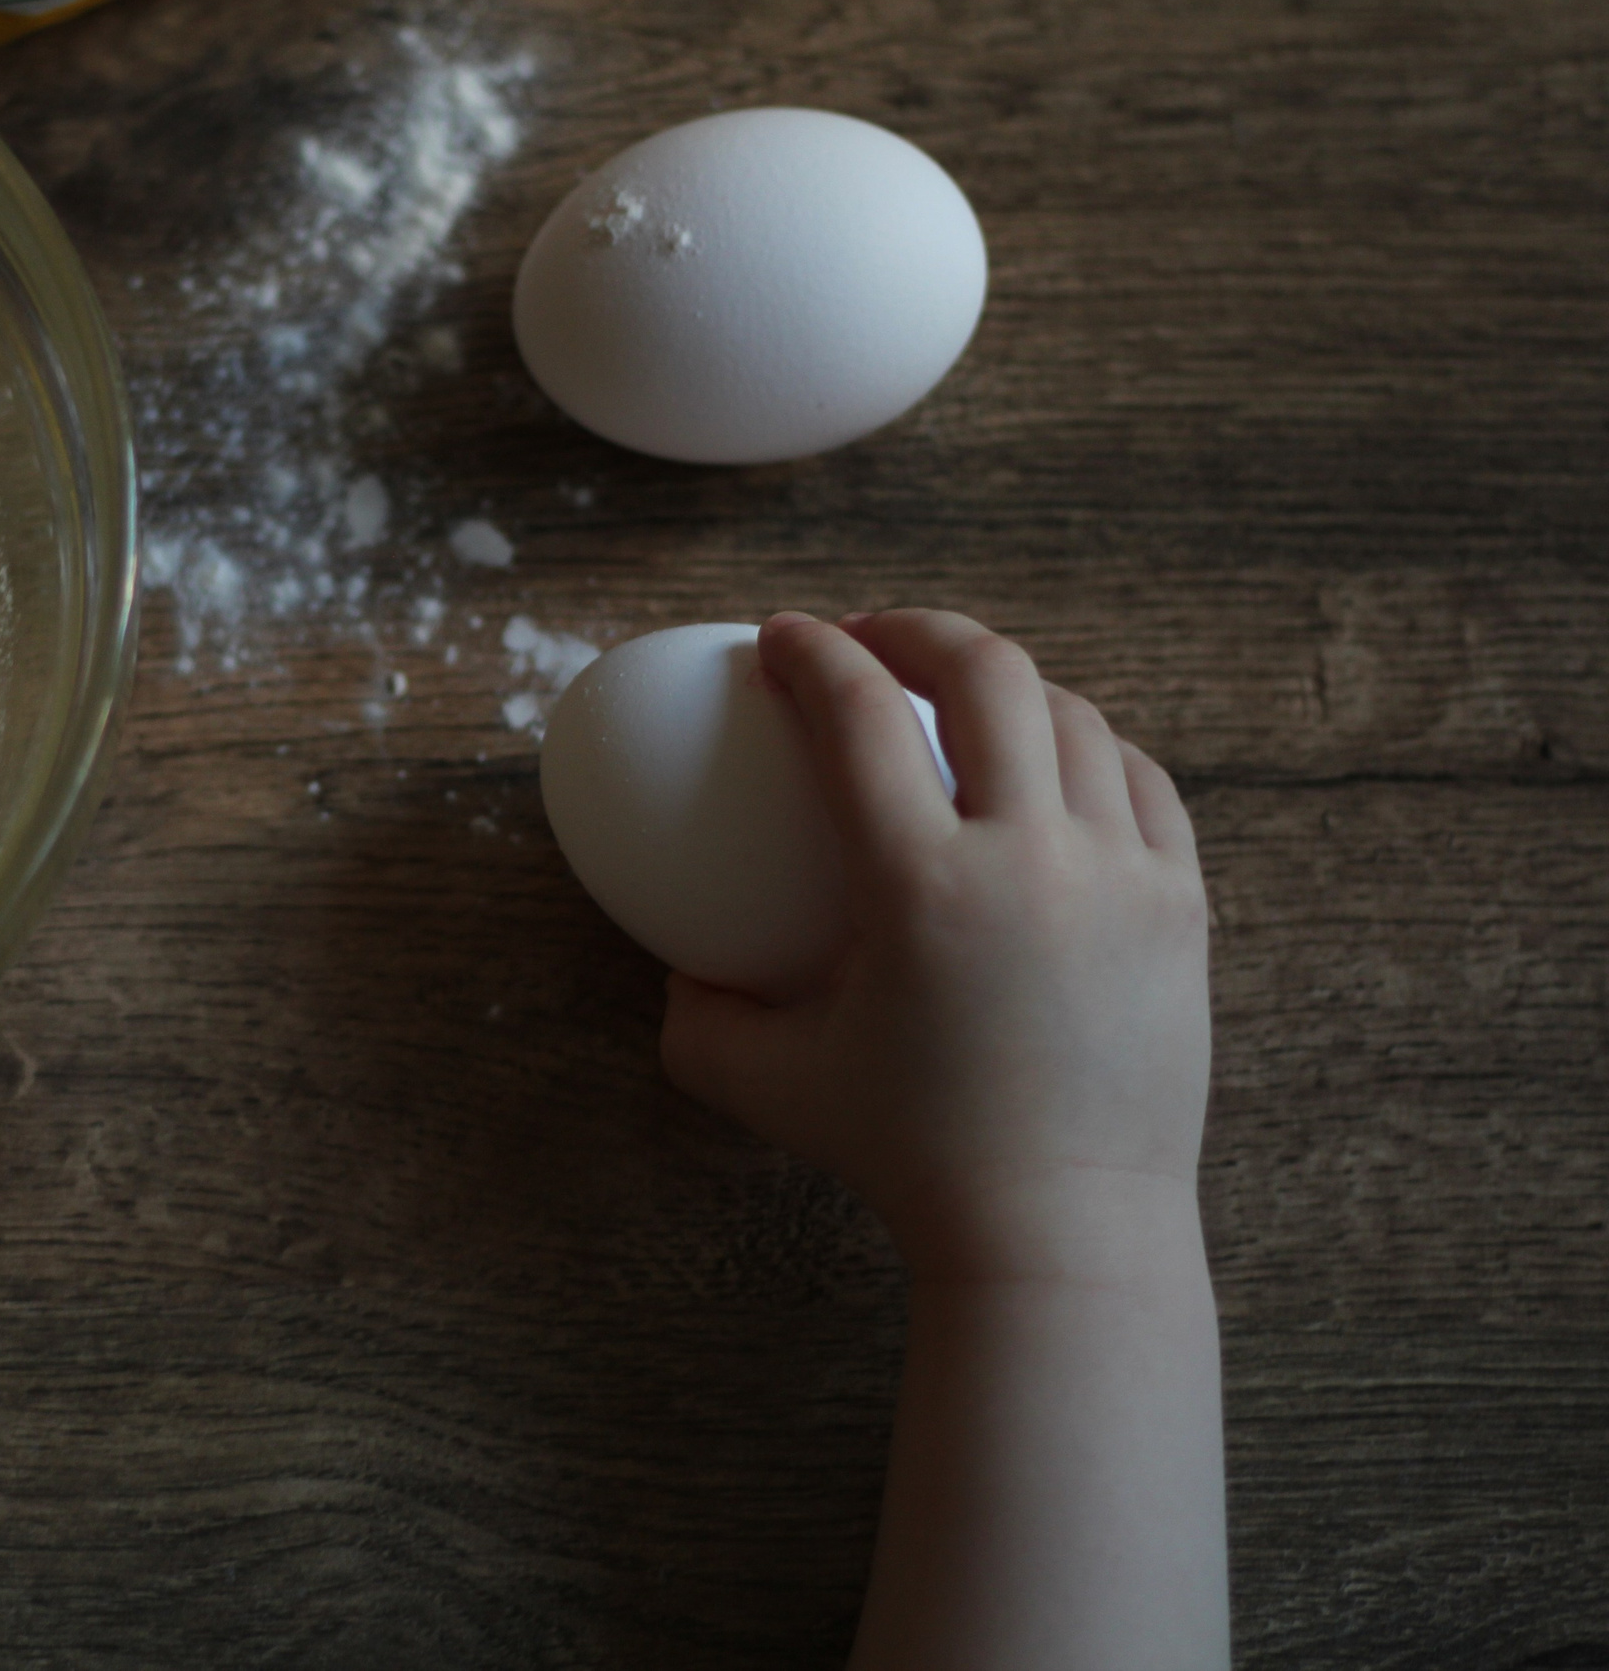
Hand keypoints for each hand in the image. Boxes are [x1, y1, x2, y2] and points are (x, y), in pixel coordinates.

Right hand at [659, 608, 1212, 1283]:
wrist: (1060, 1229)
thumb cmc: (906, 1158)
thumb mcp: (766, 1085)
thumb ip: (697, 1019)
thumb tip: (677, 969)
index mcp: (922, 887)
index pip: (857, 716)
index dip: (810, 654)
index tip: (781, 637)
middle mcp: (1032, 859)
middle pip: (985, 672)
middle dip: (914, 629)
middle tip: (868, 639)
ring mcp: (1123, 876)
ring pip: (1074, 716)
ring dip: (1005, 685)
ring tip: (957, 702)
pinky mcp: (1181, 905)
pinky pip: (1142, 782)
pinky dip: (1088, 749)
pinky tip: (1049, 764)